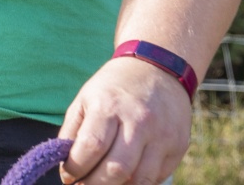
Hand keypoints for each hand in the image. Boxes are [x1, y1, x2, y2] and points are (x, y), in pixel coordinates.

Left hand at [58, 56, 191, 183]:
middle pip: (116, 169)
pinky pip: (157, 177)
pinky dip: (138, 183)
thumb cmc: (113, 88)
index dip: (75, 169)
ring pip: (140, 179)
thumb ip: (72, 132)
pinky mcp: (178, 146)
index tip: (68, 177)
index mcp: (108, 106)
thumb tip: (65, 166)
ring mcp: (162, 135)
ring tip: (103, 183)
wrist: (158, 70)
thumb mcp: (85, 99)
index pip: (91, 146)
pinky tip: (125, 177)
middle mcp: (138, 121)